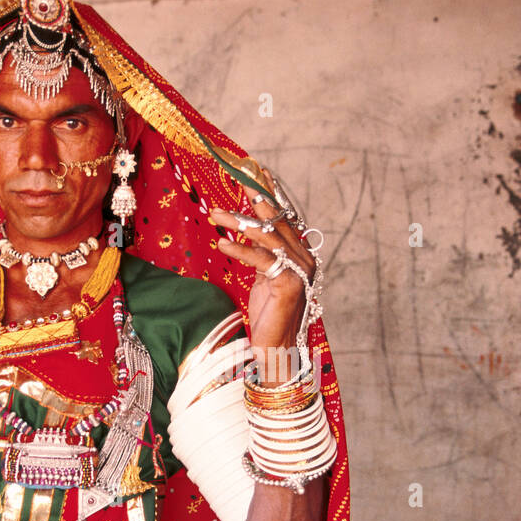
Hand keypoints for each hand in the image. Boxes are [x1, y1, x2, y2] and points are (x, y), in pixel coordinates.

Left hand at [210, 171, 314, 383]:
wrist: (276, 349)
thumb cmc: (267, 315)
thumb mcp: (262, 278)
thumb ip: (260, 253)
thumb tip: (242, 228)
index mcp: (300, 253)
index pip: (283, 216)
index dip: (270, 193)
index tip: (255, 171)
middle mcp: (304, 258)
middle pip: (277, 220)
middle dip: (255, 198)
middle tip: (236, 178)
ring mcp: (300, 271)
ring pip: (268, 237)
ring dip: (240, 223)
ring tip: (215, 213)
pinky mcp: (289, 285)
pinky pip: (263, 261)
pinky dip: (241, 250)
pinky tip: (222, 243)